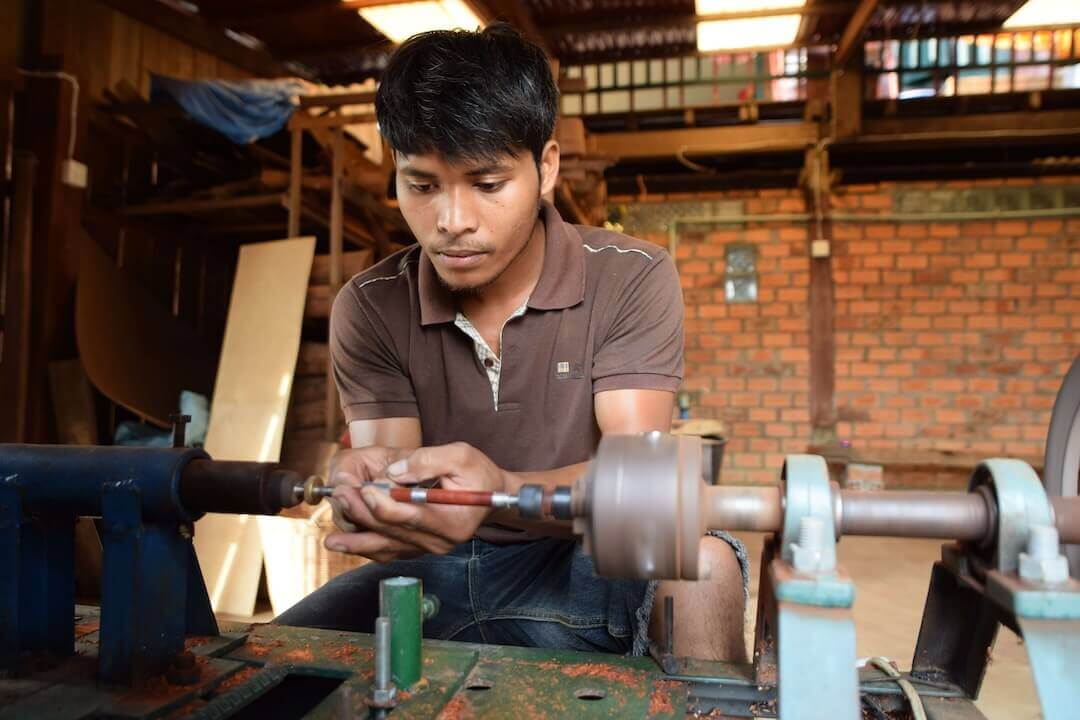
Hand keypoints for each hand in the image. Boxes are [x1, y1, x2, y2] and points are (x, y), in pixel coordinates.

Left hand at [324, 442, 512, 562]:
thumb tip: (394, 471)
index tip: (364, 489)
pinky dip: (367, 546)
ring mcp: (428, 549)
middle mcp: (439, 542)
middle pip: (393, 532)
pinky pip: (388, 550)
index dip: (385, 505)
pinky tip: (347, 543)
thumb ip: (428, 460)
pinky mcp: (419, 549)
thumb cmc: (478, 474)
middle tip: (339, 498)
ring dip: (358, 540)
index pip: (411, 517)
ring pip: (386, 546)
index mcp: (452, 522)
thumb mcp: (461, 456)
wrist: (491, 496)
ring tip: (332, 538)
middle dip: (362, 516)